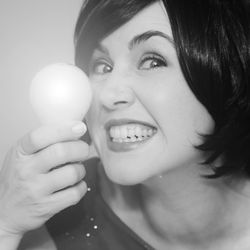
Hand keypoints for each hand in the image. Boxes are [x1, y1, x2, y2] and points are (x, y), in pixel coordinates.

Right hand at [0, 121, 88, 237]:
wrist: (5, 212)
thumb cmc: (19, 178)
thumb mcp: (23, 155)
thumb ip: (44, 142)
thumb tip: (75, 130)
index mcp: (20, 153)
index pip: (40, 136)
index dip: (64, 130)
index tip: (80, 127)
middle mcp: (26, 170)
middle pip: (61, 152)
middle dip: (81, 148)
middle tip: (84, 150)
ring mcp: (36, 190)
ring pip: (72, 172)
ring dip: (81, 169)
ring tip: (77, 170)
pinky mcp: (46, 207)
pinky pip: (75, 193)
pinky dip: (81, 186)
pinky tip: (76, 184)